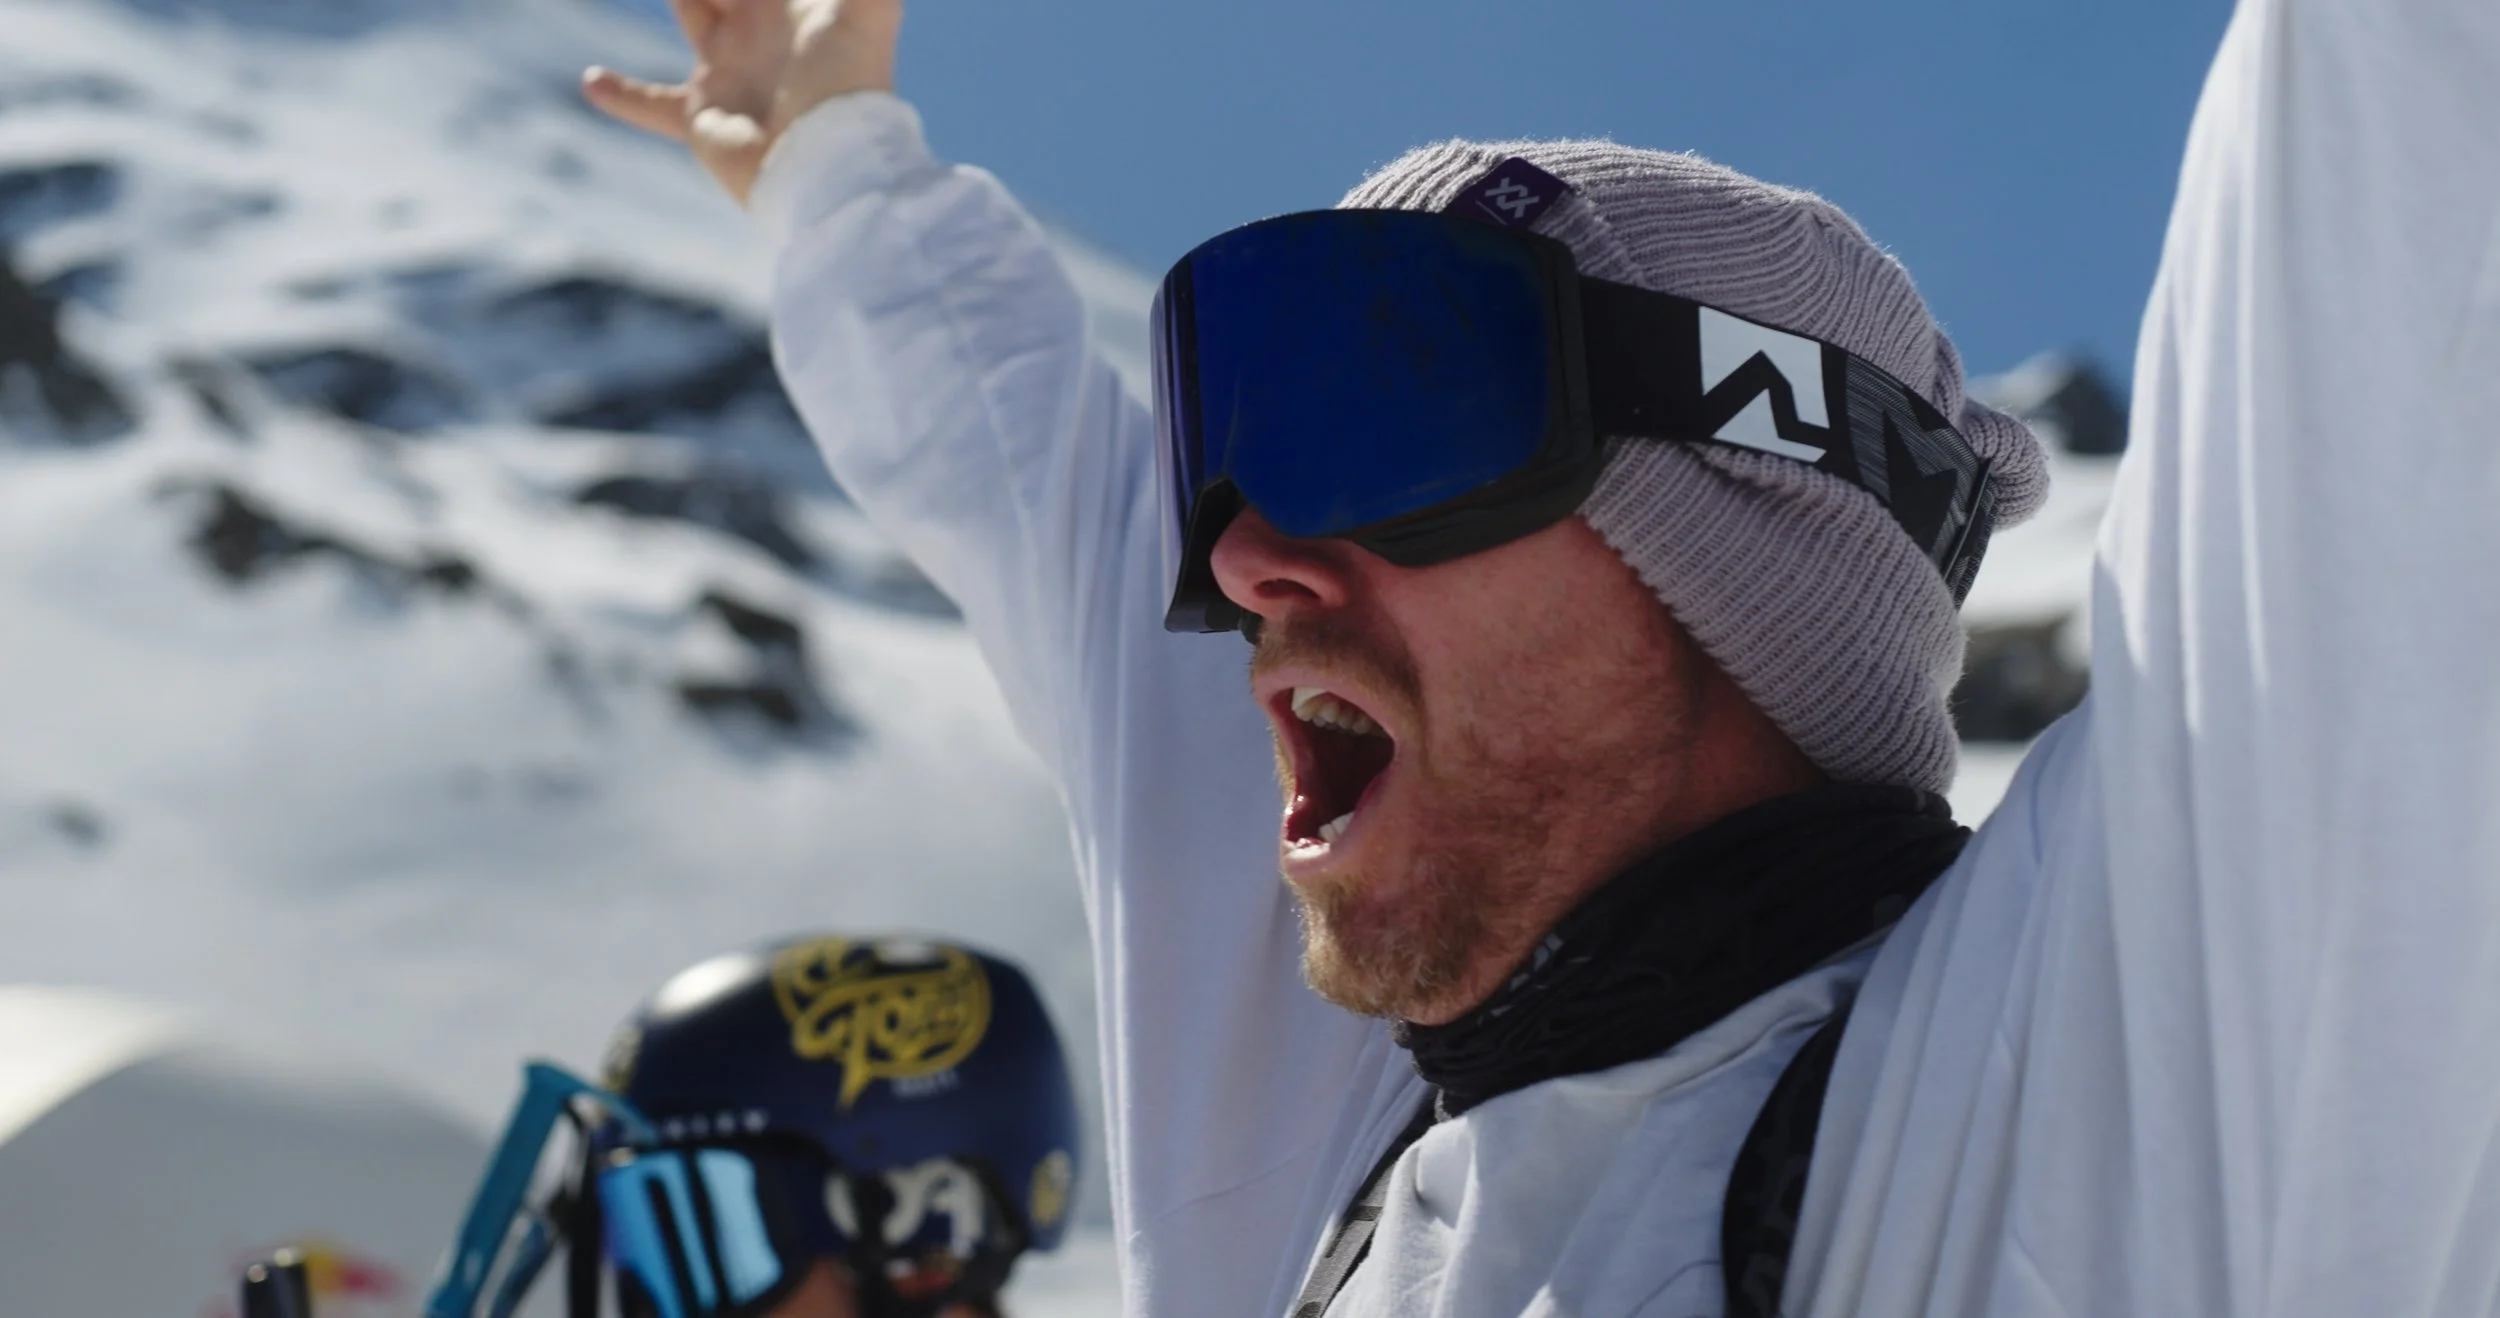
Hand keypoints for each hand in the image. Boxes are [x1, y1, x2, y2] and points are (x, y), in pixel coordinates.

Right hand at [583, 0, 903, 204]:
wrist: (828, 166)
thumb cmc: (848, 86)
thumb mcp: (866, 10)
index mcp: (791, 4)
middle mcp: (758, 31)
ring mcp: (729, 71)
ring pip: (690, 12)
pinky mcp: (702, 117)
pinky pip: (652, 104)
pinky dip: (621, 94)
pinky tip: (590, 82)